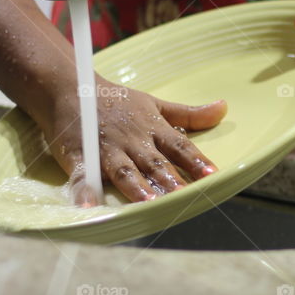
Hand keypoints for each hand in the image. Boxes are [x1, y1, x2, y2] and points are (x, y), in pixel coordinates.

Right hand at [41, 76, 226, 203]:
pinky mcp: (80, 157)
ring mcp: (106, 149)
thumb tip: (223, 108)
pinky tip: (89, 208)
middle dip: (171, 180)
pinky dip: (84, 192)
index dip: (195, 160)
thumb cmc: (117, 101)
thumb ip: (189, 113)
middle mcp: (133, 140)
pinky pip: (83, 177)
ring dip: (137, 187)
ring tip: (149, 204)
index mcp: (152, 128)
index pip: (179, 146)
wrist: (71, 87)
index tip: (213, 175)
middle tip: (186, 196)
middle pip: (155, 162)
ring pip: (125, 171)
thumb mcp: (155, 103)